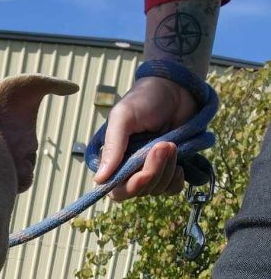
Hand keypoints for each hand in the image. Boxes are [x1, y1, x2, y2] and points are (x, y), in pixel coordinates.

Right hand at [96, 76, 197, 201]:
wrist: (177, 88)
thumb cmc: (145, 98)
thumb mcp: (123, 117)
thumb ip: (112, 146)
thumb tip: (99, 179)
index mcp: (114, 159)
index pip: (116, 189)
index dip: (130, 187)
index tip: (144, 174)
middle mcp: (131, 169)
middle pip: (138, 191)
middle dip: (153, 173)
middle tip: (163, 145)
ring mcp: (152, 170)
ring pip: (156, 189)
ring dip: (167, 169)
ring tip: (172, 143)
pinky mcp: (171, 169)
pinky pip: (172, 189)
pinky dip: (176, 180)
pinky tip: (179, 163)